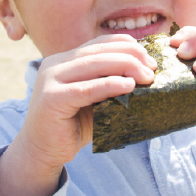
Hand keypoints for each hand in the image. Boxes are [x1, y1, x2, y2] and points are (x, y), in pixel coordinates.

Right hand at [14, 35, 155, 175]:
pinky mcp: (52, 98)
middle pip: (99, 52)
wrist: (42, 153)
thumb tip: (144, 75)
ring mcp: (50, 79)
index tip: (148, 56)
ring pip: (94, 65)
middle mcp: (55, 64)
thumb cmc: (72, 128)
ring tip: (147, 77)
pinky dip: (111, 85)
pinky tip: (129, 86)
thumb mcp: (95, 101)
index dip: (126, 45)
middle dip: (130, 56)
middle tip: (152, 68)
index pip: (99, 43)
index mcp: (64, 60)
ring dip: (126, 67)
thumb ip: (109, 85)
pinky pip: (87, 89)